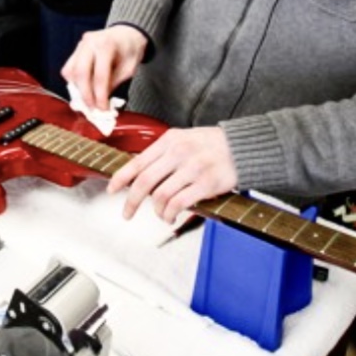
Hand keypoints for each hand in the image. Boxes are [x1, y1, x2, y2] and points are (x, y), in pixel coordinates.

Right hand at [61, 25, 147, 109]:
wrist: (127, 33)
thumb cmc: (130, 50)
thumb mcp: (128, 69)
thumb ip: (113, 84)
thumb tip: (100, 102)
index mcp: (106, 45)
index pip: (99, 76)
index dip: (100, 96)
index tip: (102, 109)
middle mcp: (90, 43)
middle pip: (80, 73)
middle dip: (85, 95)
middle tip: (92, 108)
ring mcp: (81, 45)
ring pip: (70, 71)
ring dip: (77, 89)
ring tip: (88, 100)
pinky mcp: (76, 50)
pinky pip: (69, 68)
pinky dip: (74, 81)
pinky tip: (83, 88)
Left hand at [108, 127, 237, 222]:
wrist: (243, 147)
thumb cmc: (212, 145)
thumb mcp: (184, 139)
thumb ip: (162, 154)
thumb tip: (138, 174)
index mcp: (170, 140)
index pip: (138, 161)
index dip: (121, 178)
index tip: (111, 189)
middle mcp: (179, 152)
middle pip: (145, 182)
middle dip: (131, 201)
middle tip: (127, 213)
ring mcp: (193, 168)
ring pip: (161, 195)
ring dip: (156, 211)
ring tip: (161, 215)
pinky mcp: (207, 183)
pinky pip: (179, 203)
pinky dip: (171, 214)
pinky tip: (171, 217)